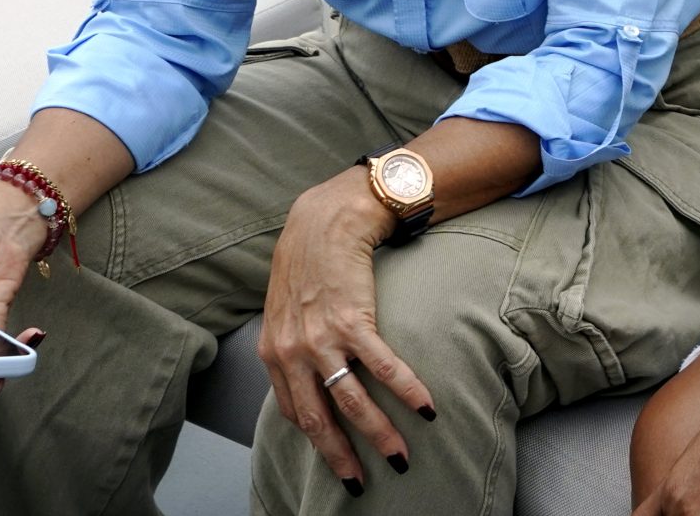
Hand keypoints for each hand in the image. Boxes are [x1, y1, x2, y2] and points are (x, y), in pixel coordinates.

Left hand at [257, 170, 436, 494]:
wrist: (326, 218)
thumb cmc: (309, 260)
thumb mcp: (285, 308)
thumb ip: (292, 343)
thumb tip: (308, 373)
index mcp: (274, 351)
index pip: (294, 411)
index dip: (317, 440)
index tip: (338, 457)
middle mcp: (292, 352)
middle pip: (320, 419)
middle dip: (342, 456)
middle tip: (361, 481)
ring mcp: (322, 338)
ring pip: (352, 401)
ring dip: (380, 433)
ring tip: (401, 455)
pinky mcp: (353, 319)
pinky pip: (384, 366)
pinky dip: (406, 390)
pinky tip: (425, 408)